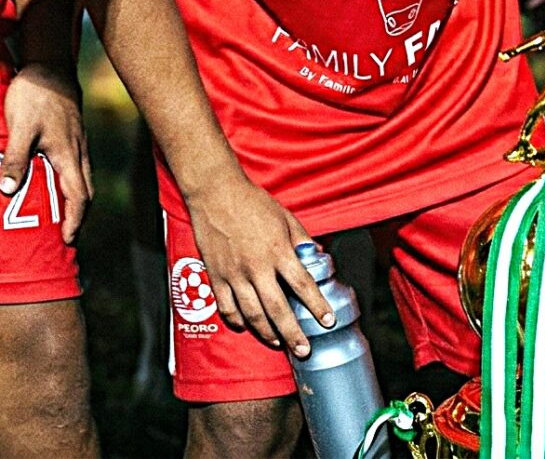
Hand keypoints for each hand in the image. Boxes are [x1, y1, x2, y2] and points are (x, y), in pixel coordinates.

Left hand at [0, 61, 90, 243]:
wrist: (49, 65)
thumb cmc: (34, 94)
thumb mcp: (19, 127)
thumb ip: (15, 158)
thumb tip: (7, 190)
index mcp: (68, 155)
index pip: (79, 197)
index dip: (75, 221)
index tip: (67, 240)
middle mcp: (78, 152)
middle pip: (86, 191)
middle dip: (78, 216)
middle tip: (65, 235)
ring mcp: (78, 142)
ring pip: (83, 178)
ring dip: (76, 200)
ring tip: (60, 215)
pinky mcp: (73, 134)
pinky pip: (78, 166)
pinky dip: (71, 182)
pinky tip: (56, 182)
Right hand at [185, 169, 328, 356]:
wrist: (216, 193)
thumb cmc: (253, 202)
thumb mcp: (286, 217)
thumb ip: (302, 240)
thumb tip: (318, 256)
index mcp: (278, 251)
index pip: (303, 285)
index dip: (317, 306)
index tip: (328, 321)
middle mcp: (257, 267)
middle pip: (278, 309)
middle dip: (294, 333)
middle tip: (304, 350)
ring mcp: (234, 274)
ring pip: (252, 314)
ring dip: (267, 332)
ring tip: (279, 343)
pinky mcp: (215, 276)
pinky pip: (227, 307)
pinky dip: (237, 321)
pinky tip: (246, 326)